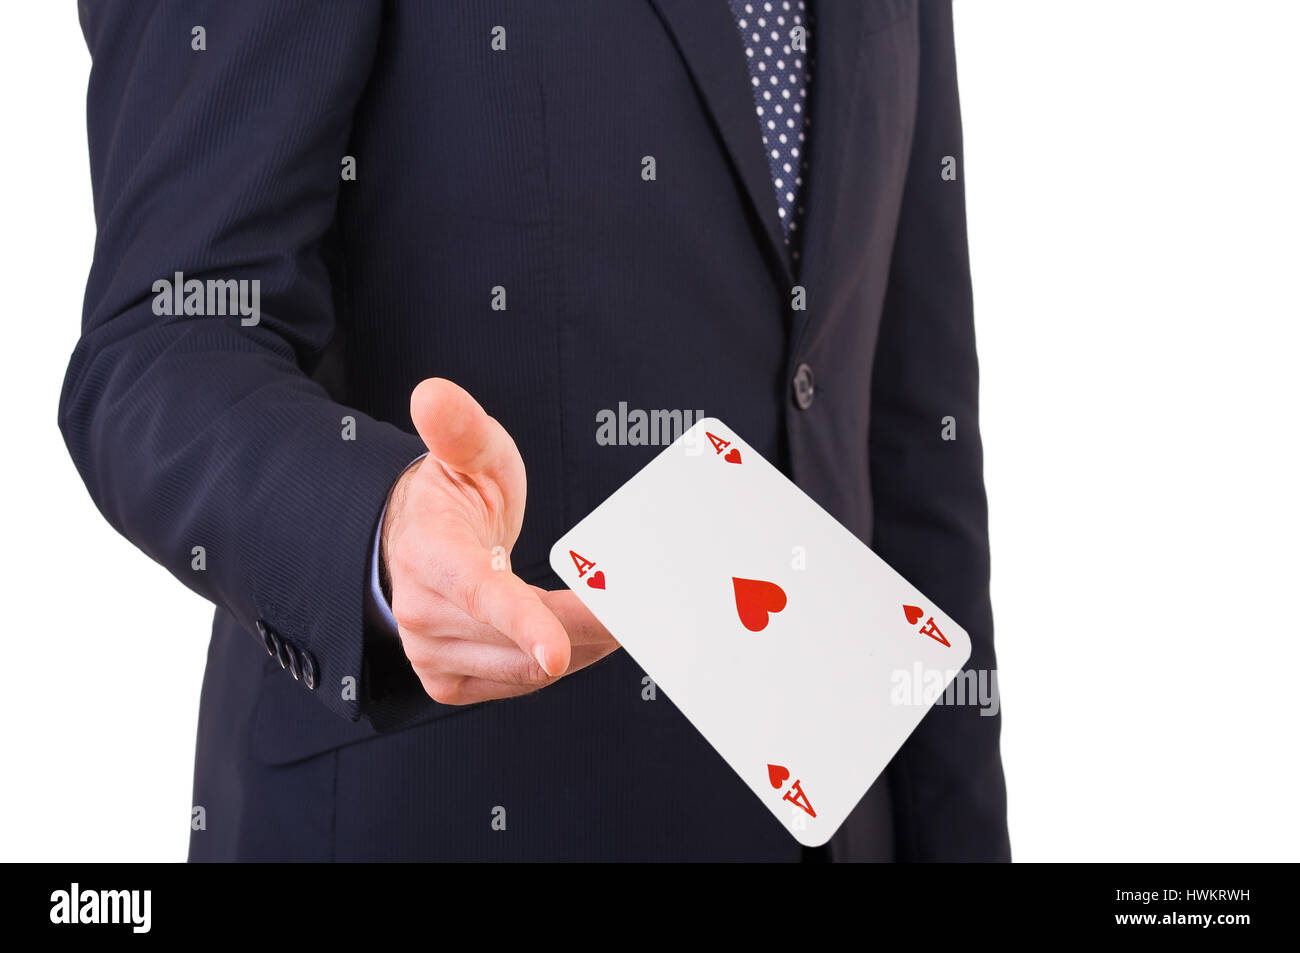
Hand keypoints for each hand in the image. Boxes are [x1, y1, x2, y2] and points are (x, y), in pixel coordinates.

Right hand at [381, 378, 617, 704]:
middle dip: (590, 624)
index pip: (479, 593)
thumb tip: (433, 394)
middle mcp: (422, 611)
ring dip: (584, 645)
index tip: (555, 649)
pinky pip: (521, 682)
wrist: (411, 543)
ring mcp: (431, 654)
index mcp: (429, 553)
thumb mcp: (466, 452)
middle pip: (522, 636)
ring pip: (529, 669)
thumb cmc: (453, 495)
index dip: (521, 622)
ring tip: (627, 616)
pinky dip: (562, 662)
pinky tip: (584, 636)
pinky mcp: (448, 683)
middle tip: (651, 609)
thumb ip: (458, 427)